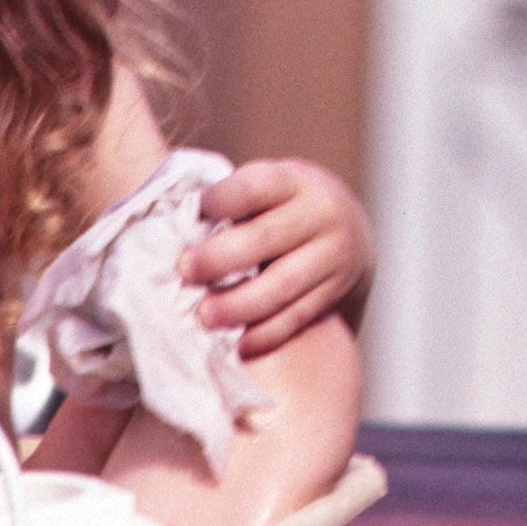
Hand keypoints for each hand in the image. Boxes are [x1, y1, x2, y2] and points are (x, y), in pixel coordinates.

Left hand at [180, 156, 371, 353]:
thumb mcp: (271, 188)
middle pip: (265, 238)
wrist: (351, 229)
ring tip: (204, 316)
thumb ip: (236, 203)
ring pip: (282, 285)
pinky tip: (238, 344)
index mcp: (296, 180)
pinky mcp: (336, 292)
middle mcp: (322, 214)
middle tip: (184, 272)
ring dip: (238, 304)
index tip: (191, 217)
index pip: (254, 187)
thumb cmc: (285, 206)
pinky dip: (265, 333)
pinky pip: (298, 317)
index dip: (218, 202)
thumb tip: (175, 227)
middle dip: (218, 259)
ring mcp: (334, 255)